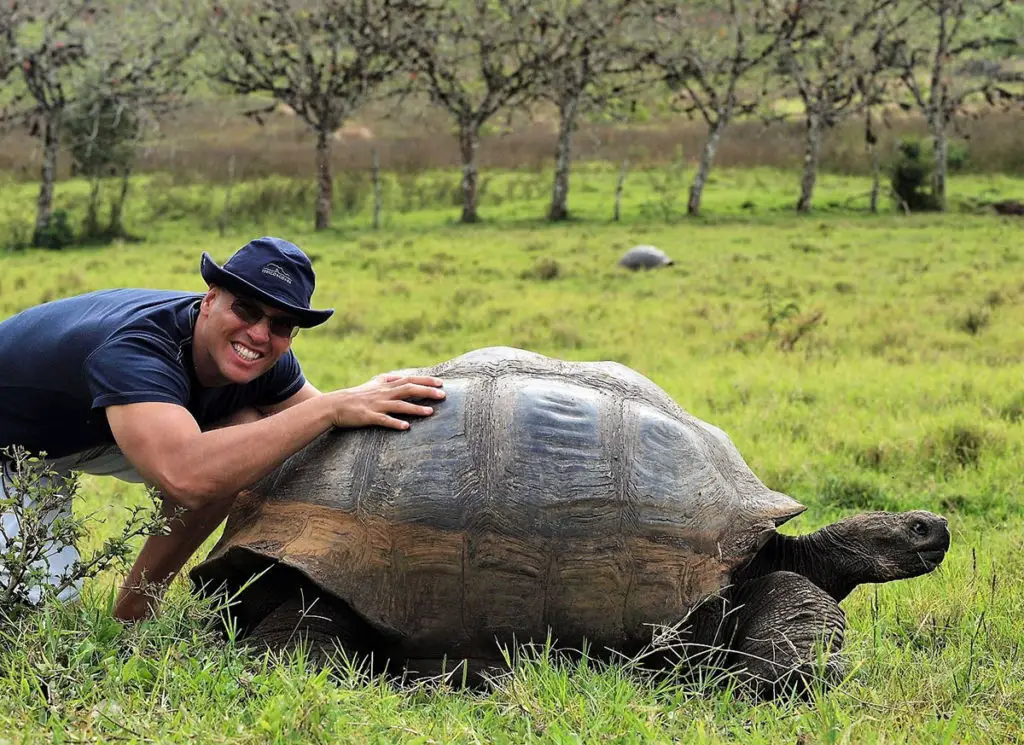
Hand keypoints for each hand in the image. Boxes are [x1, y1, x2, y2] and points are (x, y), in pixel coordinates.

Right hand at [328, 374, 444, 429]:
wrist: (334, 405)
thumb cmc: (355, 396)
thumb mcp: (372, 384)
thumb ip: (387, 379)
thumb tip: (400, 376)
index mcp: (385, 385)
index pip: (409, 380)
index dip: (425, 381)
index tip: (441, 383)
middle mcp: (383, 393)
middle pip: (408, 389)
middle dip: (426, 391)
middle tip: (443, 395)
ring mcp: (376, 405)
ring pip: (399, 405)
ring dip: (416, 408)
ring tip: (430, 412)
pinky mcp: (368, 417)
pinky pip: (384, 420)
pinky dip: (395, 423)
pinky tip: (406, 427)